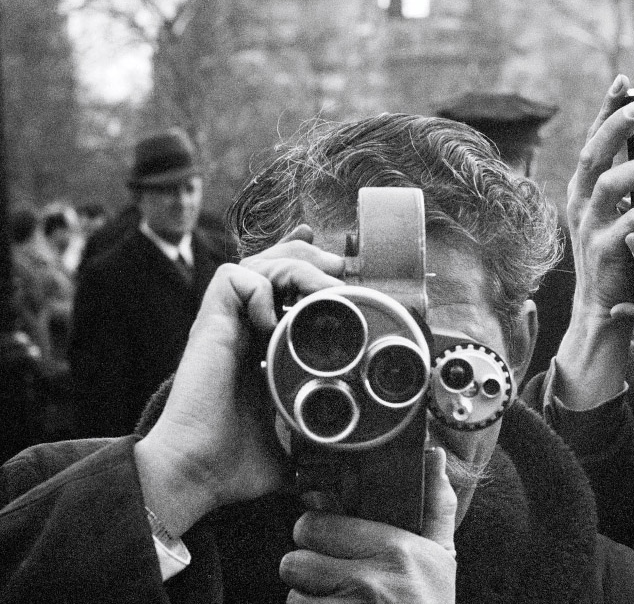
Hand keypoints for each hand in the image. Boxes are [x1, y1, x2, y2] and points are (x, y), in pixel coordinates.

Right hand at [135, 225, 347, 536]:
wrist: (194, 476)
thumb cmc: (229, 467)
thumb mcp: (285, 449)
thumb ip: (309, 445)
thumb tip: (339, 464)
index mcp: (256, 350)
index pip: (279, 293)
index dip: (306, 272)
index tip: (338, 269)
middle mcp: (239, 332)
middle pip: (270, 266)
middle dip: (307, 257)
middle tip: (338, 268)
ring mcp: (224, 328)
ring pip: (254, 264)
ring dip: (295, 266)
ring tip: (323, 288)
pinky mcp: (209, 327)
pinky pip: (231, 279)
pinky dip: (259, 289)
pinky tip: (276, 321)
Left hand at [280, 447, 457, 602]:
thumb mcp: (442, 557)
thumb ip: (436, 504)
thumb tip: (433, 453)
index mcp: (396, 549)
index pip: (315, 525)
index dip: (318, 534)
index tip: (332, 543)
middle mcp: (371, 581)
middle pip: (294, 561)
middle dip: (307, 571)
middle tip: (330, 577)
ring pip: (293, 599)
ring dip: (309, 603)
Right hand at [566, 75, 633, 318]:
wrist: (602, 313)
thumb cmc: (621, 261)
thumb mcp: (622, 218)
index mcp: (585, 190)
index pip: (593, 141)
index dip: (607, 110)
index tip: (624, 82)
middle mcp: (581, 203)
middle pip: (593, 153)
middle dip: (617, 125)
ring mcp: (590, 226)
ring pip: (611, 183)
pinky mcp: (604, 249)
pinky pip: (633, 220)